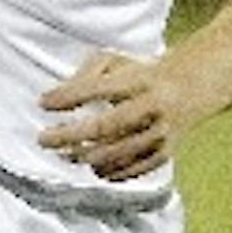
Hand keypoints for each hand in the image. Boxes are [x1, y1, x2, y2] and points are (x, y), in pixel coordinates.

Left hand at [37, 50, 209, 181]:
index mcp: (139, 79)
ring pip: (120, 151)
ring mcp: (162, 132)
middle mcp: (153, 106)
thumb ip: (85, 75)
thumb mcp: (113, 61)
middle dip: (71, 135)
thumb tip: (55, 97)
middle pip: (108, 126)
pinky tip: (92, 168)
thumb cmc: (138, 73)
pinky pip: (136, 168)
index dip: (68, 97)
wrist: (189, 87)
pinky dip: (111, 172)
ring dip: (86, 157)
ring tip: (62, 155)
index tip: (42, 103)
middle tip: (42, 139)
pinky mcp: (166, 152)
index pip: (98, 88)